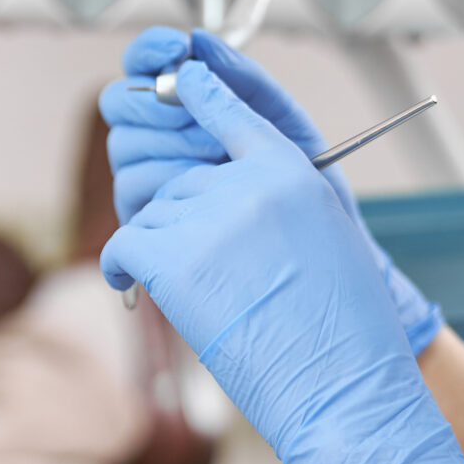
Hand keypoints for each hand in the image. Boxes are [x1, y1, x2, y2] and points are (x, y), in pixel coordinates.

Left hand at [99, 27, 445, 352]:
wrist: (341, 384)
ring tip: (197, 293)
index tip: (178, 79)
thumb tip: (235, 189)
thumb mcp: (329, 233)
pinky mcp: (173, 260)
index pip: (230, 110)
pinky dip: (120, 264)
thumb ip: (281, 194)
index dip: (198, 98)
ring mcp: (208, 219)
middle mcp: (247, 183)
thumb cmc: (344, 325)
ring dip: (161, 248)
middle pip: (182, 181)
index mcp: (291, 169)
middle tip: (210, 272)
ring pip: (154, 212)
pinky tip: (128, 283)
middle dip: (184, 221)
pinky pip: (123, 242)